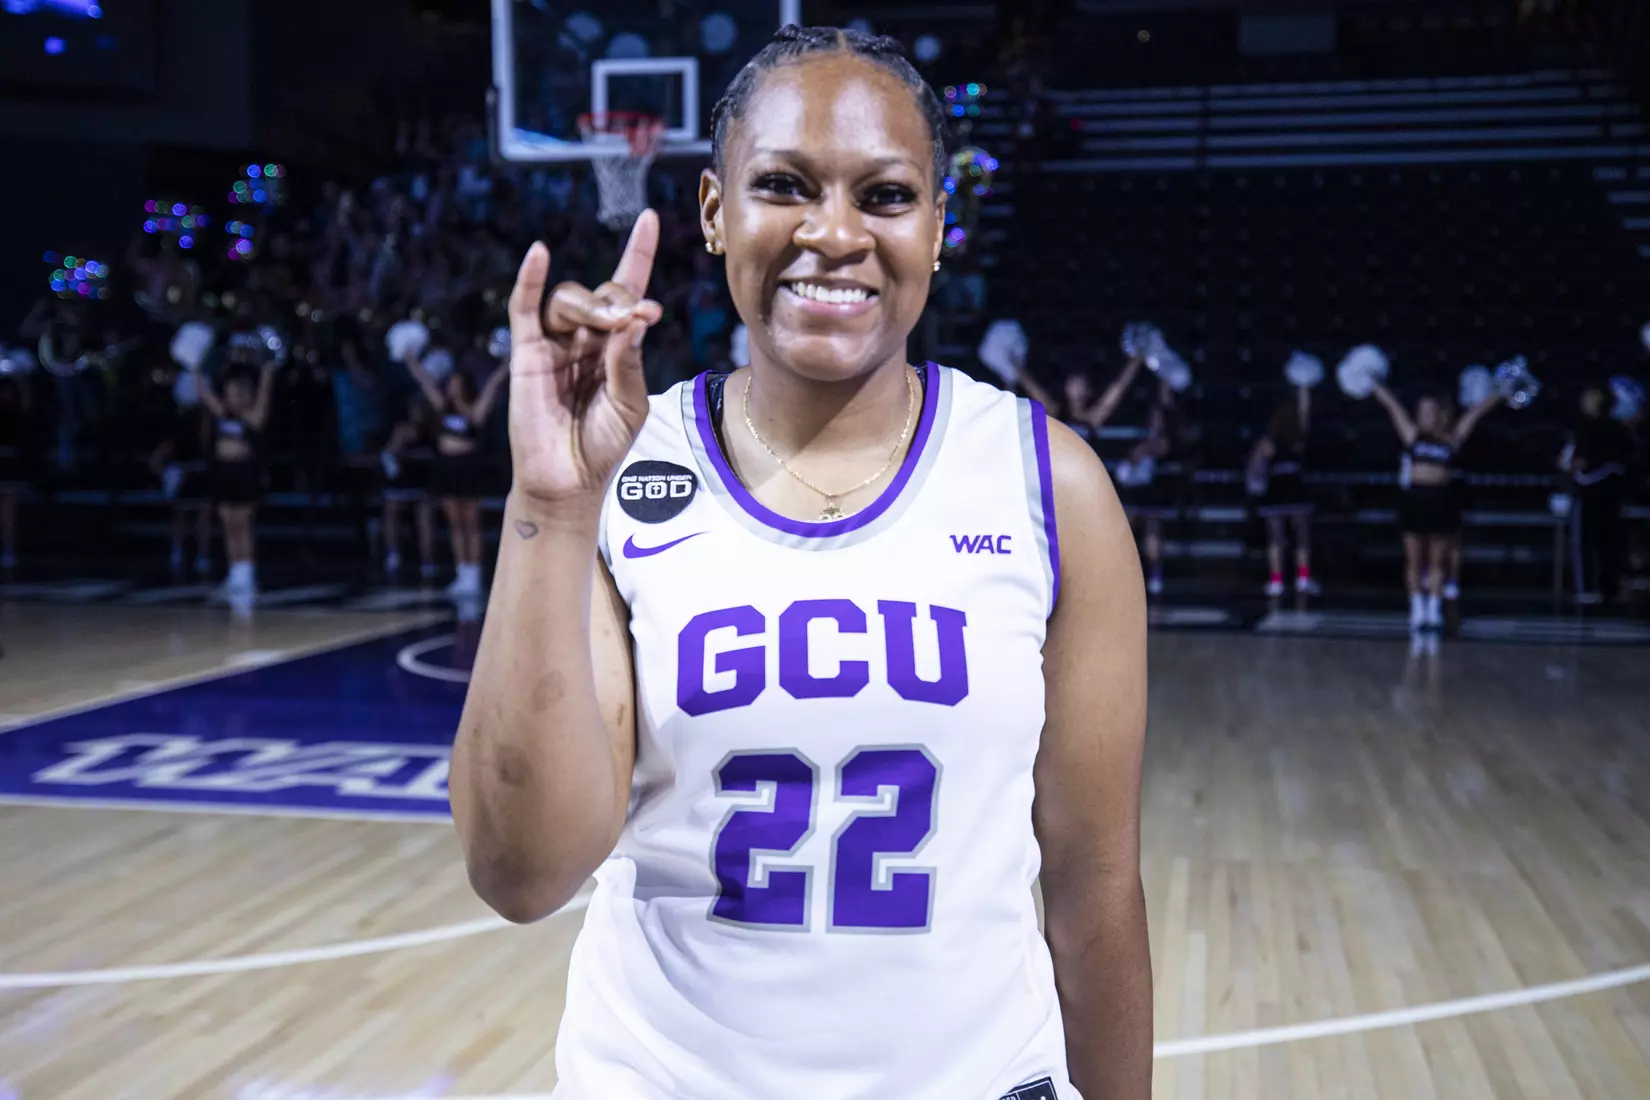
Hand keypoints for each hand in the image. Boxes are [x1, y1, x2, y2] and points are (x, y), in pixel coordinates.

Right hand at [506, 210, 662, 505]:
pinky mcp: (527, 352)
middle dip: (621, 300)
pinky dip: (529, 279)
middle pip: (602, 294)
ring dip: (592, 304)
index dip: (637, 253)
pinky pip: (525, 307)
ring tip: (609, 323)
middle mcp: (586, 336)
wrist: (568, 479)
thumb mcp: (630, 404)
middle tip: (636, 317)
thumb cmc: (603, 444)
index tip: (648, 218)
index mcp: (618, 344)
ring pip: (570, 300)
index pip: (628, 289)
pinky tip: (539, 255)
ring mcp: (555, 342)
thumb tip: (635, 318)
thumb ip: (630, 362)